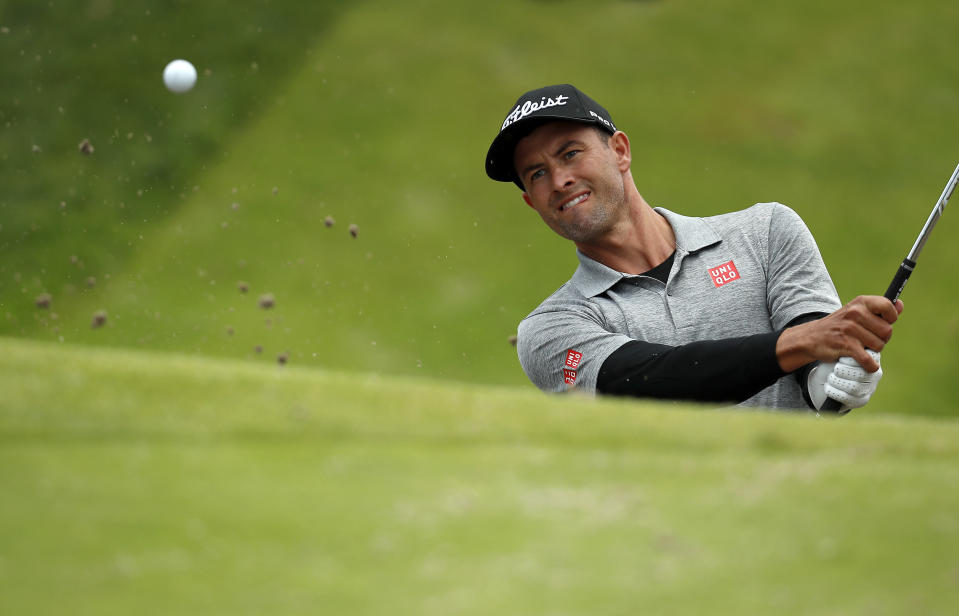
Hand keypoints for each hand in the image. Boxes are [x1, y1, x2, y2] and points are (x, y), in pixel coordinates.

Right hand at [777, 296, 902, 372]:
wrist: (811, 337)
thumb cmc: (840, 325)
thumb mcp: (857, 312)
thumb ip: (880, 310)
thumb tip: (900, 304)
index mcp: (860, 303)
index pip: (888, 307)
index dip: (890, 319)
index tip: (882, 323)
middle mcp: (855, 313)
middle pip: (887, 331)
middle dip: (881, 339)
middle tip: (867, 339)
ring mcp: (850, 329)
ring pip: (879, 346)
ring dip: (873, 351)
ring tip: (860, 347)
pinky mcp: (845, 345)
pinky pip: (868, 359)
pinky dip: (870, 365)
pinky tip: (866, 364)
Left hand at [807, 350, 882, 411]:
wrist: (827, 375)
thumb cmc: (835, 358)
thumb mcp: (841, 349)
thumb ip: (847, 345)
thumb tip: (847, 342)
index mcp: (873, 358)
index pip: (867, 359)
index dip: (850, 360)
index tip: (839, 357)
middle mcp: (875, 374)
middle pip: (861, 374)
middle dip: (843, 370)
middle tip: (834, 368)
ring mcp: (869, 388)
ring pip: (854, 387)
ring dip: (837, 381)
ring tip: (830, 376)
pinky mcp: (861, 400)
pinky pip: (849, 398)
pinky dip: (834, 391)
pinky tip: (827, 386)